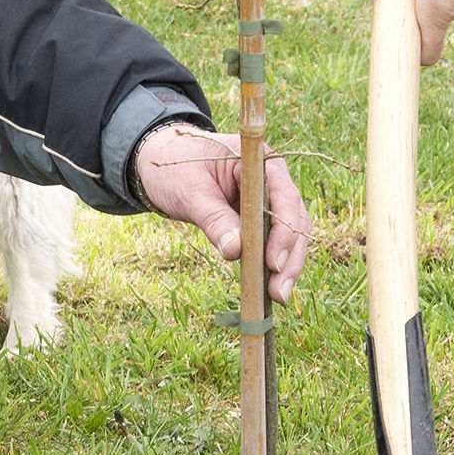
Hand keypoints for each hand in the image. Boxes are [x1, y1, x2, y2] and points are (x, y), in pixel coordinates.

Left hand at [134, 122, 311, 303]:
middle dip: (290, 256)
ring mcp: (267, 197)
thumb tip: (235, 251)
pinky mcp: (259, 216)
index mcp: (257, 159)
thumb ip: (213, 219)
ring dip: (287, 264)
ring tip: (277, 295)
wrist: (159, 164)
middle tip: (279, 291)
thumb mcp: (189, 193)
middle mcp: (271, 177)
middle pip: (293, 218)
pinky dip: (273, 262)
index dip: (284, 230)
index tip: (273, 261)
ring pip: (290, 232)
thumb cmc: (174, 169)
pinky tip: (269, 286)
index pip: (284, 195)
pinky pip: (273, 239)